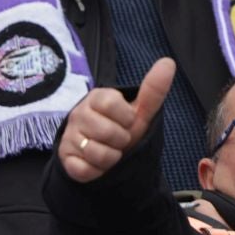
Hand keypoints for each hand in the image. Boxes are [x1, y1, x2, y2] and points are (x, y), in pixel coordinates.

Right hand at [60, 58, 174, 182]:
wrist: (105, 156)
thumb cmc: (122, 129)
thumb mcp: (140, 112)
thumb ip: (153, 90)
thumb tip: (168, 62)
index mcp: (96, 98)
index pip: (111, 102)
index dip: (126, 117)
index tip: (126, 121)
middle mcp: (78, 114)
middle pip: (107, 131)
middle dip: (121, 141)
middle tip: (118, 139)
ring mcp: (70, 137)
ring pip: (97, 153)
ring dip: (111, 158)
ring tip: (109, 152)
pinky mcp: (66, 159)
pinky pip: (85, 170)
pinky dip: (97, 172)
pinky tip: (97, 165)